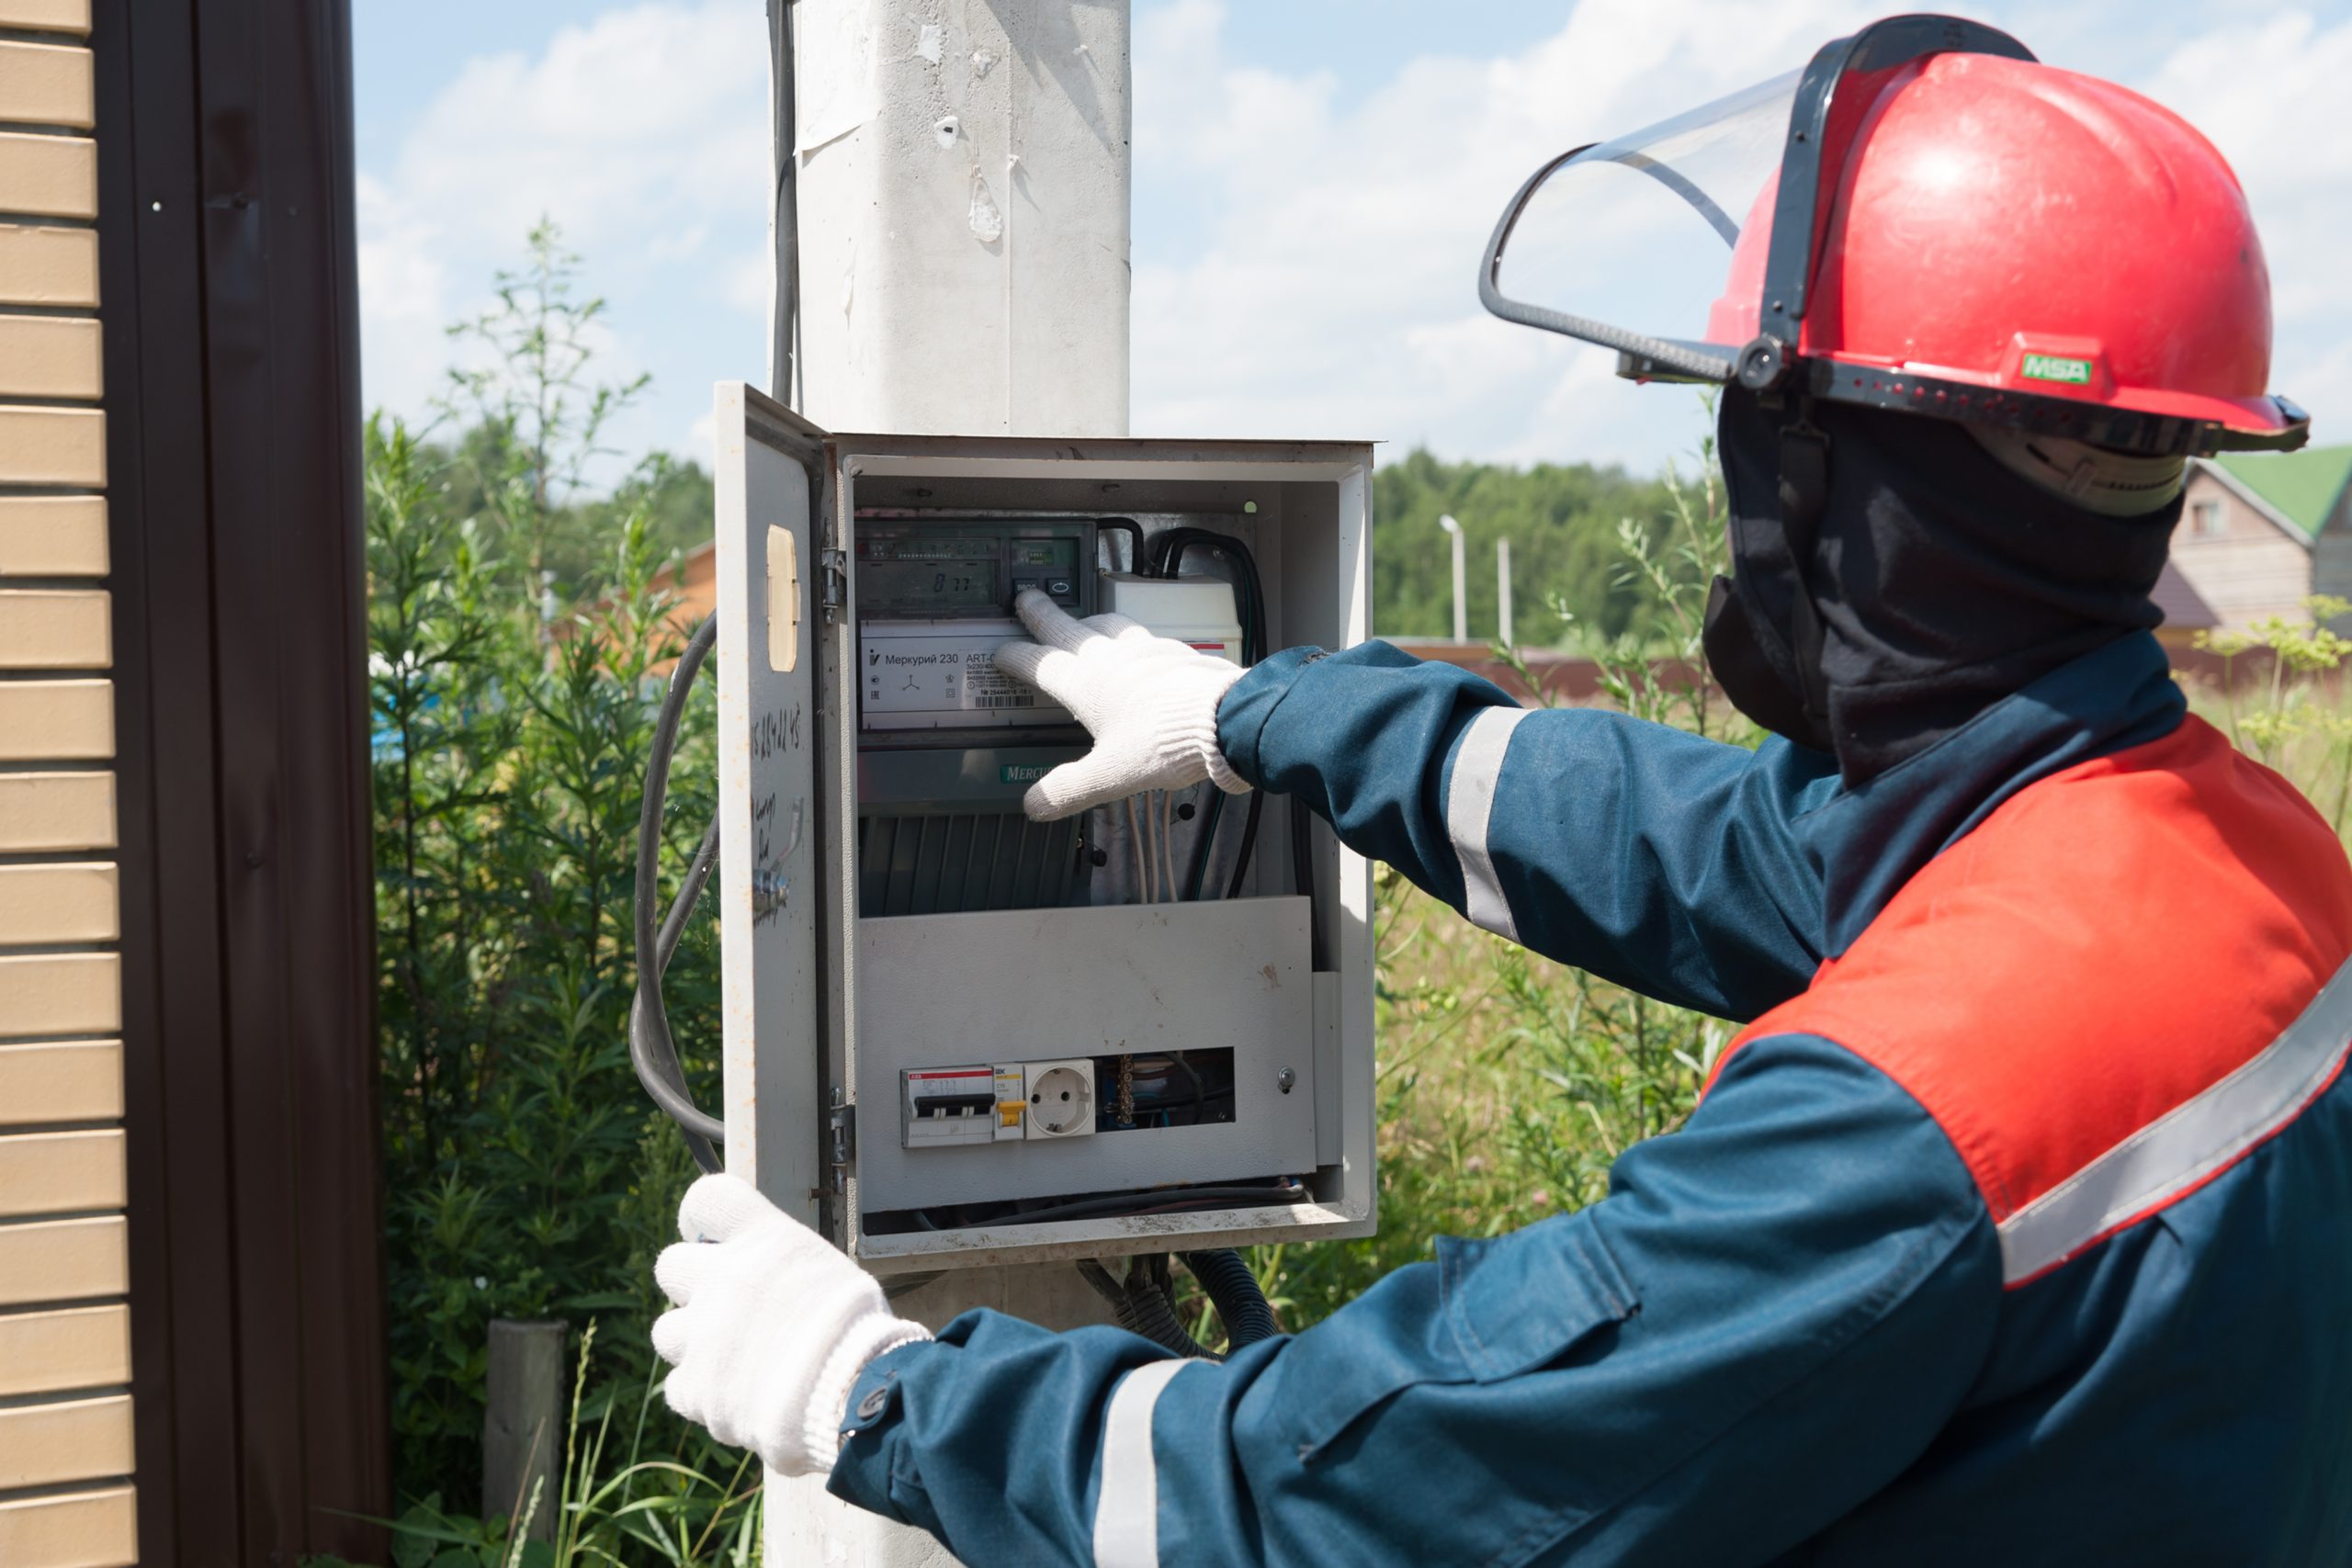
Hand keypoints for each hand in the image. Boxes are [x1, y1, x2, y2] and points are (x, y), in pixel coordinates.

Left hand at [653, 1174, 927, 1475]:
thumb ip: (782, 1268)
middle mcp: (721, 1278)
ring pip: (666, 1331)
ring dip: (694, 1343)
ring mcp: (701, 1334)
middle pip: (670, 1265)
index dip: (703, 1220)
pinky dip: (704, 1394)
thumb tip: (767, 1277)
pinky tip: (739, 1398)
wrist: (854, 1391)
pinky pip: (680, 1387)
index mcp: (761, 1240)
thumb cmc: (856, 1328)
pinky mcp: (694, 1387)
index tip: (714, 1240)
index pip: (706, 1200)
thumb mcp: (826, 1271)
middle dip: (694, 1286)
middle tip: (728, 1308)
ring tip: (734, 1361)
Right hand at [992, 588, 1250, 819]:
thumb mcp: (1108, 775)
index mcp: (1085, 683)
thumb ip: (1068, 789)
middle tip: (1028, 598)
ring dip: (1090, 621)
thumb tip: (1033, 806)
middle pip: (1067, 628)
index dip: (1015, 657)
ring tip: (1085, 622)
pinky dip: (1132, 638)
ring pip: (1108, 624)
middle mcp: (1110, 658)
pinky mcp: (1175, 652)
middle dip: (1043, 613)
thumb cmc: (1162, 744)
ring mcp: (1145, 650)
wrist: (1223, 720)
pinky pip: (1145, 637)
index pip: (1038, 664)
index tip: (1000, 651)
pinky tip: (1141, 650)